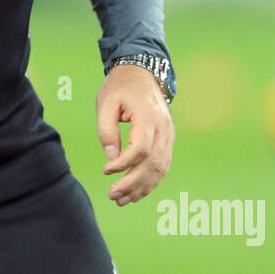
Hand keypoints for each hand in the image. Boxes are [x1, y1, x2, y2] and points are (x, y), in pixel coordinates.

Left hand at [96, 64, 173, 205]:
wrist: (141, 73)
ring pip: (160, 168)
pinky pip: (163, 165)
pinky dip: (151, 181)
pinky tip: (136, 192)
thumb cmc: (120, 87)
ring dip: (142, 187)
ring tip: (122, 200)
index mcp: (148, 117)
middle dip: (133, 183)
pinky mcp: (167, 140)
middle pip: (153, 163)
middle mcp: (164, 128)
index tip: (106, 171)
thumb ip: (106, 130)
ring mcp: (169, 135)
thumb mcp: (105, 103)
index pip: (141, 149)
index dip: (124, 164)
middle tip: (112, 196)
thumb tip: (111, 158)